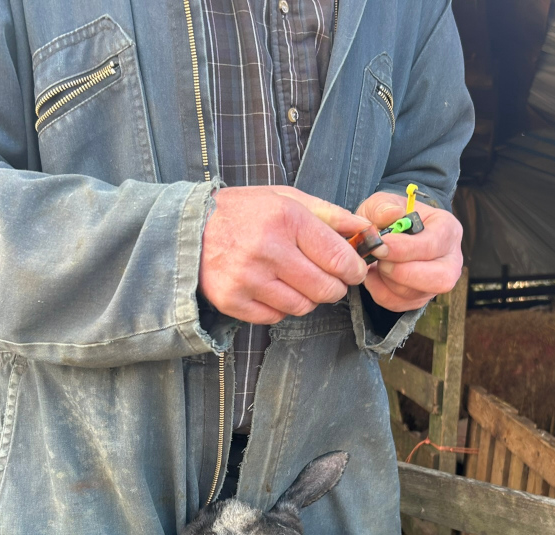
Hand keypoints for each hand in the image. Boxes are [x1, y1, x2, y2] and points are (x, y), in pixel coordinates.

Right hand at [199, 186, 369, 323]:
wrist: (187, 227)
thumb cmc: (243, 211)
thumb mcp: (286, 198)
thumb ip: (330, 214)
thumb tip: (367, 230)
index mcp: (286, 219)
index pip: (338, 258)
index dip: (353, 269)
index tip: (353, 271)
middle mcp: (267, 250)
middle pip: (325, 288)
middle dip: (334, 287)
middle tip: (327, 279)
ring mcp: (248, 278)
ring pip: (302, 306)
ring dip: (307, 298)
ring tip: (294, 280)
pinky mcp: (233, 301)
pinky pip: (275, 317)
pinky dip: (280, 308)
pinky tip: (271, 289)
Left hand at [356, 191, 463, 312]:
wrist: (389, 233)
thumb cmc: (391, 217)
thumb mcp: (384, 202)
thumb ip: (384, 206)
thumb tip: (391, 214)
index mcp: (447, 229)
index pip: (433, 245)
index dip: (406, 249)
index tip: (381, 245)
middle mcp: (450, 260)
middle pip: (440, 279)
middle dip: (403, 274)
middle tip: (379, 260)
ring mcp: (437, 282)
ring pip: (416, 294)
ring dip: (387, 281)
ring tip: (375, 262)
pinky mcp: (420, 298)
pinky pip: (400, 304)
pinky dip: (381, 292)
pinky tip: (374, 275)